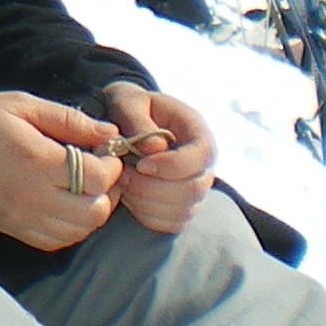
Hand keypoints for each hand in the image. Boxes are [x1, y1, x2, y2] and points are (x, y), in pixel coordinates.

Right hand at [0, 89, 118, 250]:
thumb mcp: (18, 105)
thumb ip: (67, 119)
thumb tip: (108, 132)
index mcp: (37, 161)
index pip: (99, 176)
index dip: (111, 162)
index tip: (103, 148)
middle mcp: (33, 197)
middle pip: (96, 211)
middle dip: (108, 190)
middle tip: (99, 169)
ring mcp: (22, 218)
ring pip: (80, 231)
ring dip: (92, 210)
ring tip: (83, 186)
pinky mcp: (12, 230)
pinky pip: (56, 241)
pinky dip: (70, 227)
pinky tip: (63, 203)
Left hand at [103, 85, 216, 236]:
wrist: (123, 122)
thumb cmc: (127, 108)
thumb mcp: (127, 102)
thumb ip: (137, 120)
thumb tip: (155, 148)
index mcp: (197, 130)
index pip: (203, 154)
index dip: (174, 165)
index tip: (141, 164)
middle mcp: (203, 163)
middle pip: (194, 188)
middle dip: (152, 187)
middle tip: (122, 174)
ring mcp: (195, 187)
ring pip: (182, 210)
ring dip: (145, 201)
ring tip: (123, 181)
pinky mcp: (182, 207)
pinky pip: (171, 223)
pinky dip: (146, 214)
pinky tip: (129, 195)